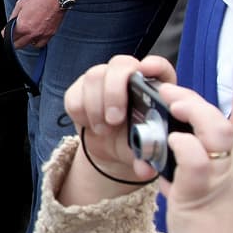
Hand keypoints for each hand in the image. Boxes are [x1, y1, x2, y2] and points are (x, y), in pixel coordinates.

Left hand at [6, 0, 66, 48]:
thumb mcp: (20, 4)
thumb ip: (13, 16)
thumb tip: (10, 23)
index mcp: (22, 26)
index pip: (8, 37)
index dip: (5, 34)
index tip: (5, 32)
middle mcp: (31, 33)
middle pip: (18, 45)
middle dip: (13, 41)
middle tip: (13, 35)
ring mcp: (41, 35)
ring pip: (29, 45)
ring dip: (25, 41)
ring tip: (26, 34)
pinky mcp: (50, 34)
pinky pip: (40, 44)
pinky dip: (36, 41)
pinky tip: (35, 35)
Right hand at [63, 53, 178, 181]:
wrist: (112, 150)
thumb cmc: (136, 142)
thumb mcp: (146, 150)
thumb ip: (148, 156)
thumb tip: (145, 168)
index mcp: (154, 87)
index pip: (158, 66)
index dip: (152, 65)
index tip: (145, 71)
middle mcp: (128, 76)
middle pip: (120, 64)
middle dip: (114, 92)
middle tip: (115, 120)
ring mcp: (103, 79)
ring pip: (94, 76)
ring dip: (96, 106)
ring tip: (104, 130)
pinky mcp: (80, 88)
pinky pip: (74, 94)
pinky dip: (80, 113)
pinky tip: (90, 125)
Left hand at [157, 58, 232, 232]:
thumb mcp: (222, 203)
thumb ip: (206, 175)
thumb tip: (176, 154)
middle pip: (226, 119)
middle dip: (195, 100)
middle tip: (169, 92)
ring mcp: (226, 180)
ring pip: (213, 128)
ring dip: (186, 111)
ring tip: (164, 105)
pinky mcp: (202, 192)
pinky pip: (191, 154)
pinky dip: (174, 144)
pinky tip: (159, 148)